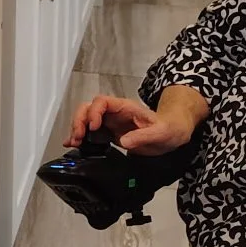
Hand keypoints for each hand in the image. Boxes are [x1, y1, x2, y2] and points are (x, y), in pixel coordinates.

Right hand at [65, 94, 194, 155]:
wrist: (172, 135)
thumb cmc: (168, 129)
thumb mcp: (160, 133)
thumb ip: (143, 136)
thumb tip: (124, 141)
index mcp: (125, 107)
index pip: (102, 102)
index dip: (94, 112)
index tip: (93, 127)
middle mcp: (114, 113)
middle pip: (88, 108)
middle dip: (80, 121)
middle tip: (79, 137)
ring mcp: (110, 123)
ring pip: (85, 119)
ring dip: (77, 129)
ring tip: (75, 143)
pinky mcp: (109, 134)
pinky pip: (90, 132)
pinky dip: (80, 137)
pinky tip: (73, 144)